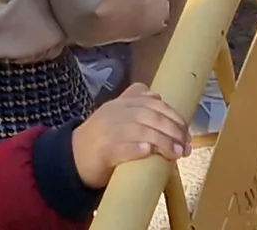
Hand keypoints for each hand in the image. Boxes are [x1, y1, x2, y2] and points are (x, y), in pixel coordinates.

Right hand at [72, 85, 194, 185]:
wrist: (70, 159)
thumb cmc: (99, 139)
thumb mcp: (114, 115)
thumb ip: (133, 104)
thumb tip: (158, 97)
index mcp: (118, 104)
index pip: (151, 102)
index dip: (172, 115)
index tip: (186, 131)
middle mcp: (113, 113)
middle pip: (149, 115)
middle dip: (172, 130)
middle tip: (185, 145)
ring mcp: (106, 132)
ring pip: (139, 130)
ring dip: (162, 142)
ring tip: (176, 153)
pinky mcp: (102, 153)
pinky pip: (121, 148)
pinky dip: (136, 148)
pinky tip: (148, 151)